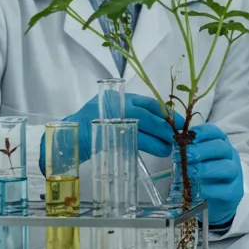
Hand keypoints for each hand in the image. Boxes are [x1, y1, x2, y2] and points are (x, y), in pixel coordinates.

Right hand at [42, 91, 183, 171]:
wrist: (69, 135)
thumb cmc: (95, 123)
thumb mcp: (115, 111)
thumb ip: (134, 113)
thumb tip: (163, 122)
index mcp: (121, 97)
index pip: (151, 103)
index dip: (168, 113)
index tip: (180, 122)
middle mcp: (117, 106)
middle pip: (148, 116)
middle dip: (165, 128)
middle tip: (176, 137)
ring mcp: (109, 120)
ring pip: (140, 129)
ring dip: (157, 140)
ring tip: (167, 148)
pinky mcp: (104, 135)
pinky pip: (129, 141)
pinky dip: (144, 147)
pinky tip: (154, 150)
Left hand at [185, 123, 242, 227]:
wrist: (219, 200)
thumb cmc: (207, 177)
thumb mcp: (199, 162)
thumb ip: (190, 154)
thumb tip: (175, 146)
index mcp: (222, 146)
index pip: (217, 133)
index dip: (204, 132)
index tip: (189, 136)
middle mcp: (231, 157)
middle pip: (223, 148)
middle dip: (203, 150)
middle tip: (186, 156)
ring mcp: (235, 175)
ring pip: (228, 167)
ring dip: (207, 168)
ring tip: (190, 172)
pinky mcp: (234, 192)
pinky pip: (224, 189)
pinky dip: (209, 189)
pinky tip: (196, 190)